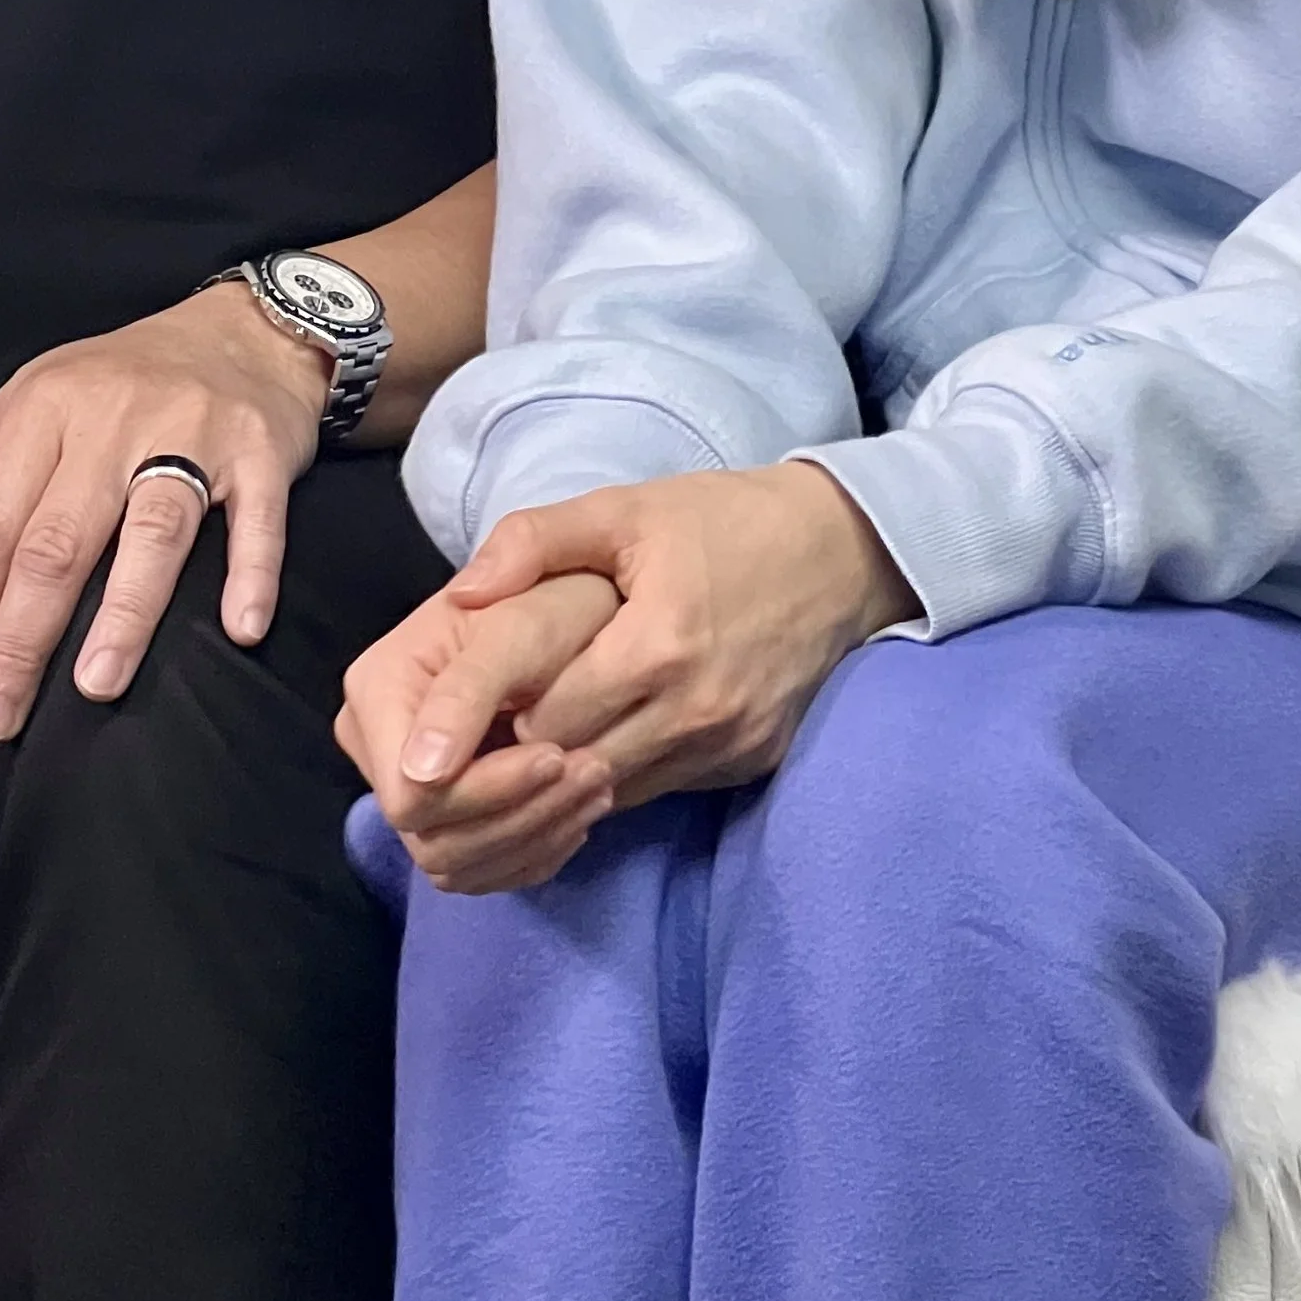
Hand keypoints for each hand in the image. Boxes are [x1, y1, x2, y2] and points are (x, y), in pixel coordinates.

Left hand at [0, 286, 329, 737]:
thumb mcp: (26, 408)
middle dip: (21, 638)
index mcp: (42, 406)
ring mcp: (192, 430)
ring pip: (151, 531)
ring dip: (123, 614)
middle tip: (0, 715)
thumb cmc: (119, 385)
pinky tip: (238, 626)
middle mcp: (112, 416)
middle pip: (57, 540)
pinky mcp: (260, 449)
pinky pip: (256, 518)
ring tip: (94, 687)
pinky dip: (251, 571)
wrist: (242, 332)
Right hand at [338, 570, 621, 892]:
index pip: (411, 794)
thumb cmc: (548, 600)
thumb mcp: (517, 630)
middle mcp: (376, 745)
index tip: (557, 756)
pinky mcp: (446, 812)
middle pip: (433, 838)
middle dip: (522, 815)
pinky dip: (534, 850)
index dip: (487, 792)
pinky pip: (479, 867)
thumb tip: (422, 774)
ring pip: (458, 862)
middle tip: (597, 771)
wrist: (570, 601)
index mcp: (377, 691)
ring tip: (600, 784)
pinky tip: (579, 809)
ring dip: (536, 835)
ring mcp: (408, 784)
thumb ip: (467, 693)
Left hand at [442, 463, 912, 826]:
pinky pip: (661, 786)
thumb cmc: (722, 522)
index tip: (476, 699)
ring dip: (570, 767)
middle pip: (572, 765)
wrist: (840, 551)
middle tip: (492, 720)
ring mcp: (727, 746)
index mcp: (657, 647)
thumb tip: (460, 596)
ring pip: (614, 791)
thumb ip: (535, 542)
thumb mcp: (624, 508)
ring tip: (537, 731)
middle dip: (524, 748)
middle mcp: (695, 713)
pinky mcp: (750, 764)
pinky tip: (603, 734)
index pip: (544, 718)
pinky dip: (623, 769)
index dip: (499, 712)